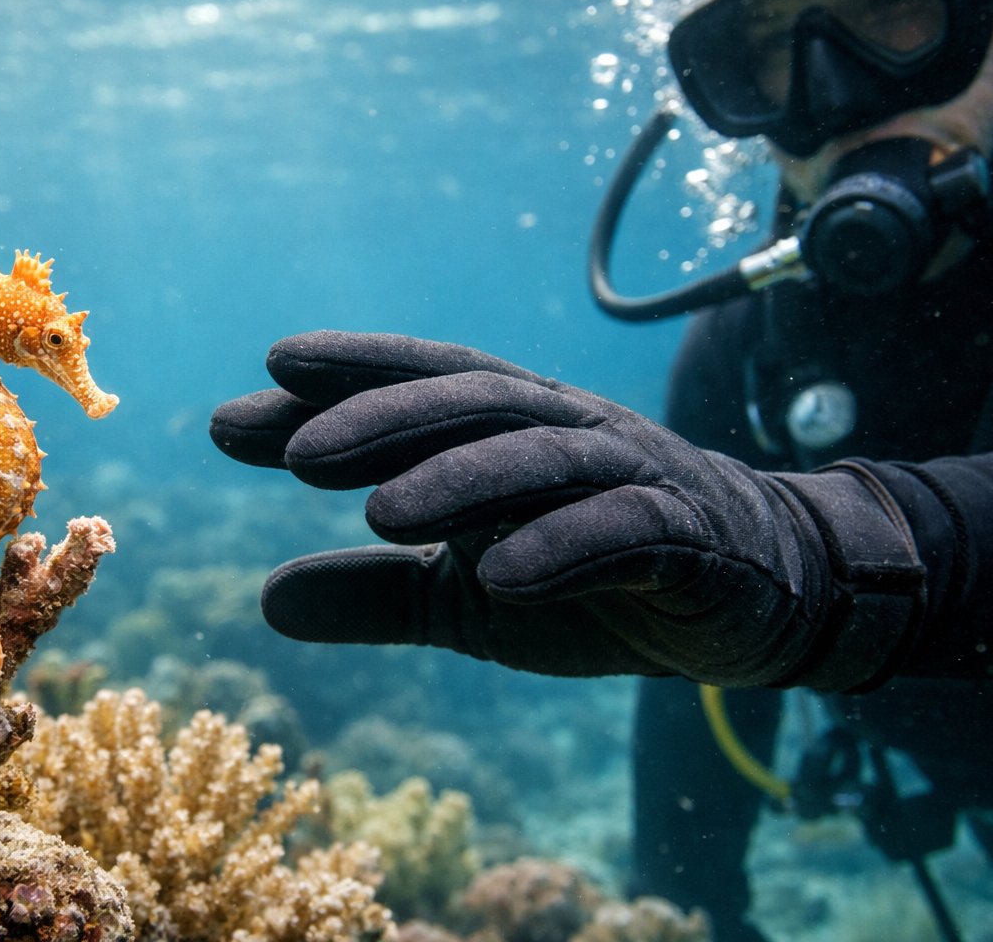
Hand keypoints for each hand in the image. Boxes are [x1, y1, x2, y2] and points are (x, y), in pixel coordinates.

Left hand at [210, 332, 923, 688]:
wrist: (751, 597)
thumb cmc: (594, 576)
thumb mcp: (465, 601)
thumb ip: (374, 596)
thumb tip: (260, 602)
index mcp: (504, 434)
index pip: (413, 394)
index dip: (336, 389)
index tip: (241, 403)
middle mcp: (561, 433)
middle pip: (465, 405)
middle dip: (377, 420)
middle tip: (290, 452)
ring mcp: (628, 475)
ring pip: (536, 456)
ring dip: (457, 479)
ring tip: (377, 514)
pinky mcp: (685, 534)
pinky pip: (622, 531)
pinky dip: (562, 546)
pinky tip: (500, 576)